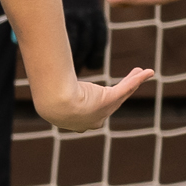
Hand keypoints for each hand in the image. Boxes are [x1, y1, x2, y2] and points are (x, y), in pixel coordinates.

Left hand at [34, 63, 150, 134]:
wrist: (56, 102)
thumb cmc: (49, 95)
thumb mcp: (51, 88)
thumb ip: (48, 79)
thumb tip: (36, 65)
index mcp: (80, 121)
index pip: (93, 109)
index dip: (100, 99)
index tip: (102, 90)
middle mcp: (94, 119)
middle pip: (112, 100)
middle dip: (122, 88)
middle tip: (127, 77)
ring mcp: (103, 111)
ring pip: (121, 93)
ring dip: (132, 81)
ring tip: (141, 71)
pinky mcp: (110, 100)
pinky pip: (126, 88)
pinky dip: (137, 79)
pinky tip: (148, 71)